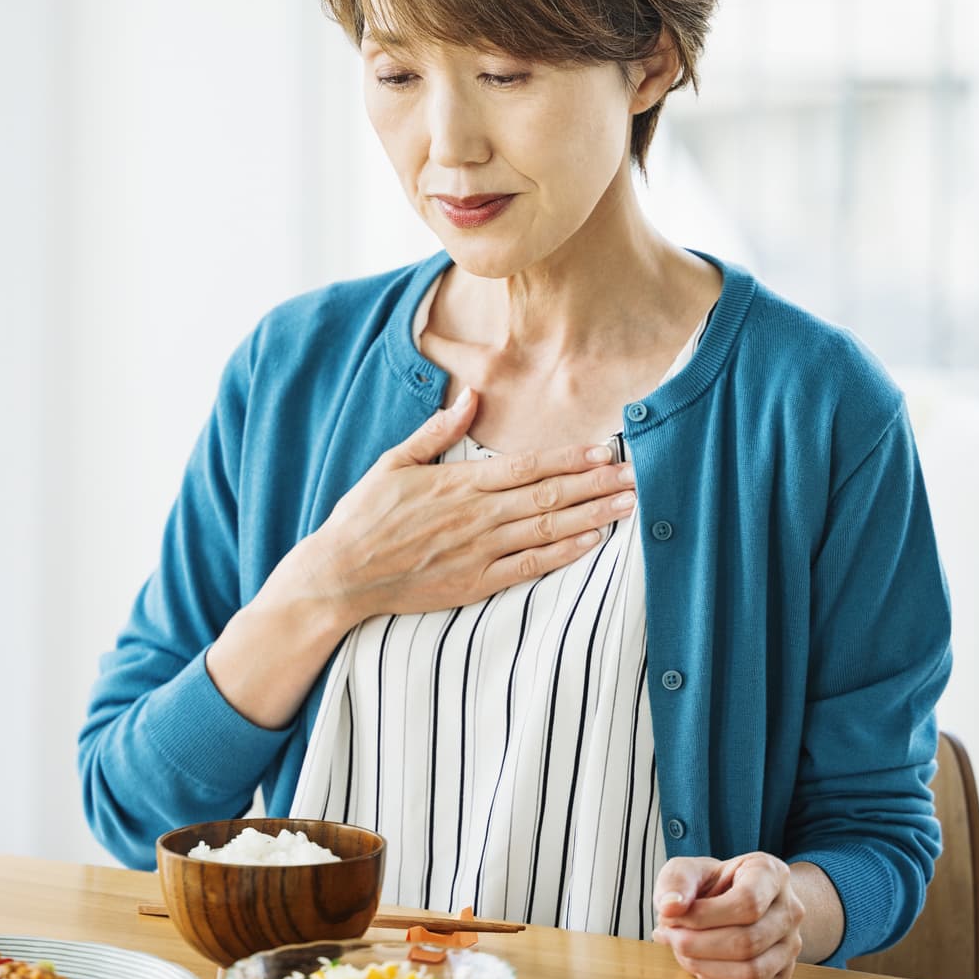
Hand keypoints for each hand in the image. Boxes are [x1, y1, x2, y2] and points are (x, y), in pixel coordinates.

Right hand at [283, 389, 637, 621]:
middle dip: (596, 485)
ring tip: (628, 506)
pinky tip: (592, 543)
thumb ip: (437, 430)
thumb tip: (472, 395)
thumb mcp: (394, 462)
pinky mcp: (475, 582)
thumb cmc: (364, 516)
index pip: (527, 467)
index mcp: (458, 484)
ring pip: (547, 530)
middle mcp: (476, 516)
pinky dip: (563, 554)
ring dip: (592, 516)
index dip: (569, 458)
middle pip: (549, 496)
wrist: (342, 573)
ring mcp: (478, 552)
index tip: (603, 449)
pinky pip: (529, 567)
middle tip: (636, 476)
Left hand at [651, 853, 805, 978]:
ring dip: (704, 966)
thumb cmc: (714, 884)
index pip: (748, 902)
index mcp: (771, 874)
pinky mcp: (780, 975)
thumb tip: (669, 908)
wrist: (737, 901)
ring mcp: (790, 946)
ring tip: (680, 950)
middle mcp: (790, 910)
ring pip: (751, 972)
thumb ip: (676, 881)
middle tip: (668, 935)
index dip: (704, 916)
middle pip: (748, 941)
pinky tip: (696, 965)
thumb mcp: (690, 869)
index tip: (670, 915)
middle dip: (696, 943)